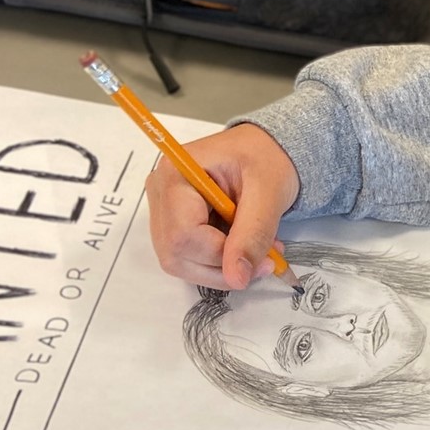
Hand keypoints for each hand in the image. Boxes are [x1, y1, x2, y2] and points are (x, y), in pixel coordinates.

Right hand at [146, 125, 301, 289]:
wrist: (264, 150)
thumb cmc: (265, 159)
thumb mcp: (269, 192)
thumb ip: (253, 234)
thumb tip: (237, 278)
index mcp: (176, 174)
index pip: (183, 233)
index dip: (220, 256)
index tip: (263, 260)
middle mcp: (160, 192)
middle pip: (176, 254)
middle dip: (223, 268)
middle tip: (266, 261)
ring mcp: (163, 210)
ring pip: (181, 262)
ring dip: (223, 269)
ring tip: (259, 252)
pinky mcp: (173, 225)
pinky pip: (188, 259)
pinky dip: (219, 263)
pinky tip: (242, 247)